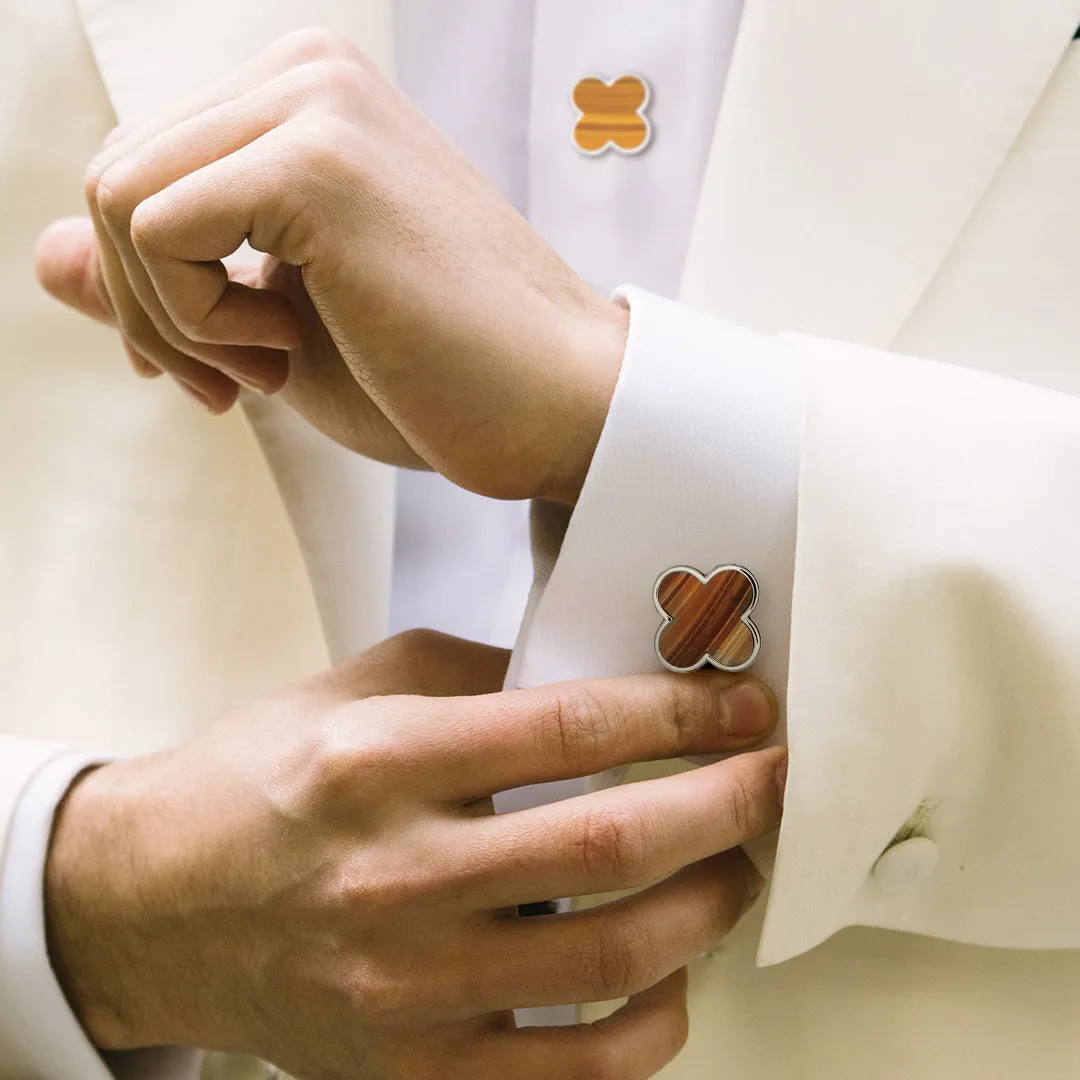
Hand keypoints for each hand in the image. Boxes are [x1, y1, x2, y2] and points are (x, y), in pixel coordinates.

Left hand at [35, 29, 628, 503]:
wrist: (555, 410)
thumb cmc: (439, 378)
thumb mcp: (273, 330)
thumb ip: (161, 280)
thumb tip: (45, 255)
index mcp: (308, 101)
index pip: (143, 171)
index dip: (150, 288)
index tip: (215, 368)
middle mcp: (308, 72)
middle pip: (111, 176)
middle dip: (149, 309)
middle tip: (236, 382)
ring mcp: (315, 104)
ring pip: (118, 200)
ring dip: (173, 319)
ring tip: (275, 365)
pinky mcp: (318, 161)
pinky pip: (158, 230)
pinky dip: (196, 319)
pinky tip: (286, 348)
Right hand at [46, 630, 783, 1079]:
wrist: (157, 904)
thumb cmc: (264, 781)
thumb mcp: (358, 690)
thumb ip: (479, 675)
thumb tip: (601, 680)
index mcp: (380, 763)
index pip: (571, 728)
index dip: (680, 711)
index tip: (740, 705)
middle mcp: (397, 878)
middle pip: (614, 840)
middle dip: (728, 800)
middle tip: (770, 775)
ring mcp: (410, 988)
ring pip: (615, 955)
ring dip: (710, 902)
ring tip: (734, 863)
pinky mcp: (419, 1069)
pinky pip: (578, 1070)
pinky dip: (654, 1021)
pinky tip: (669, 971)